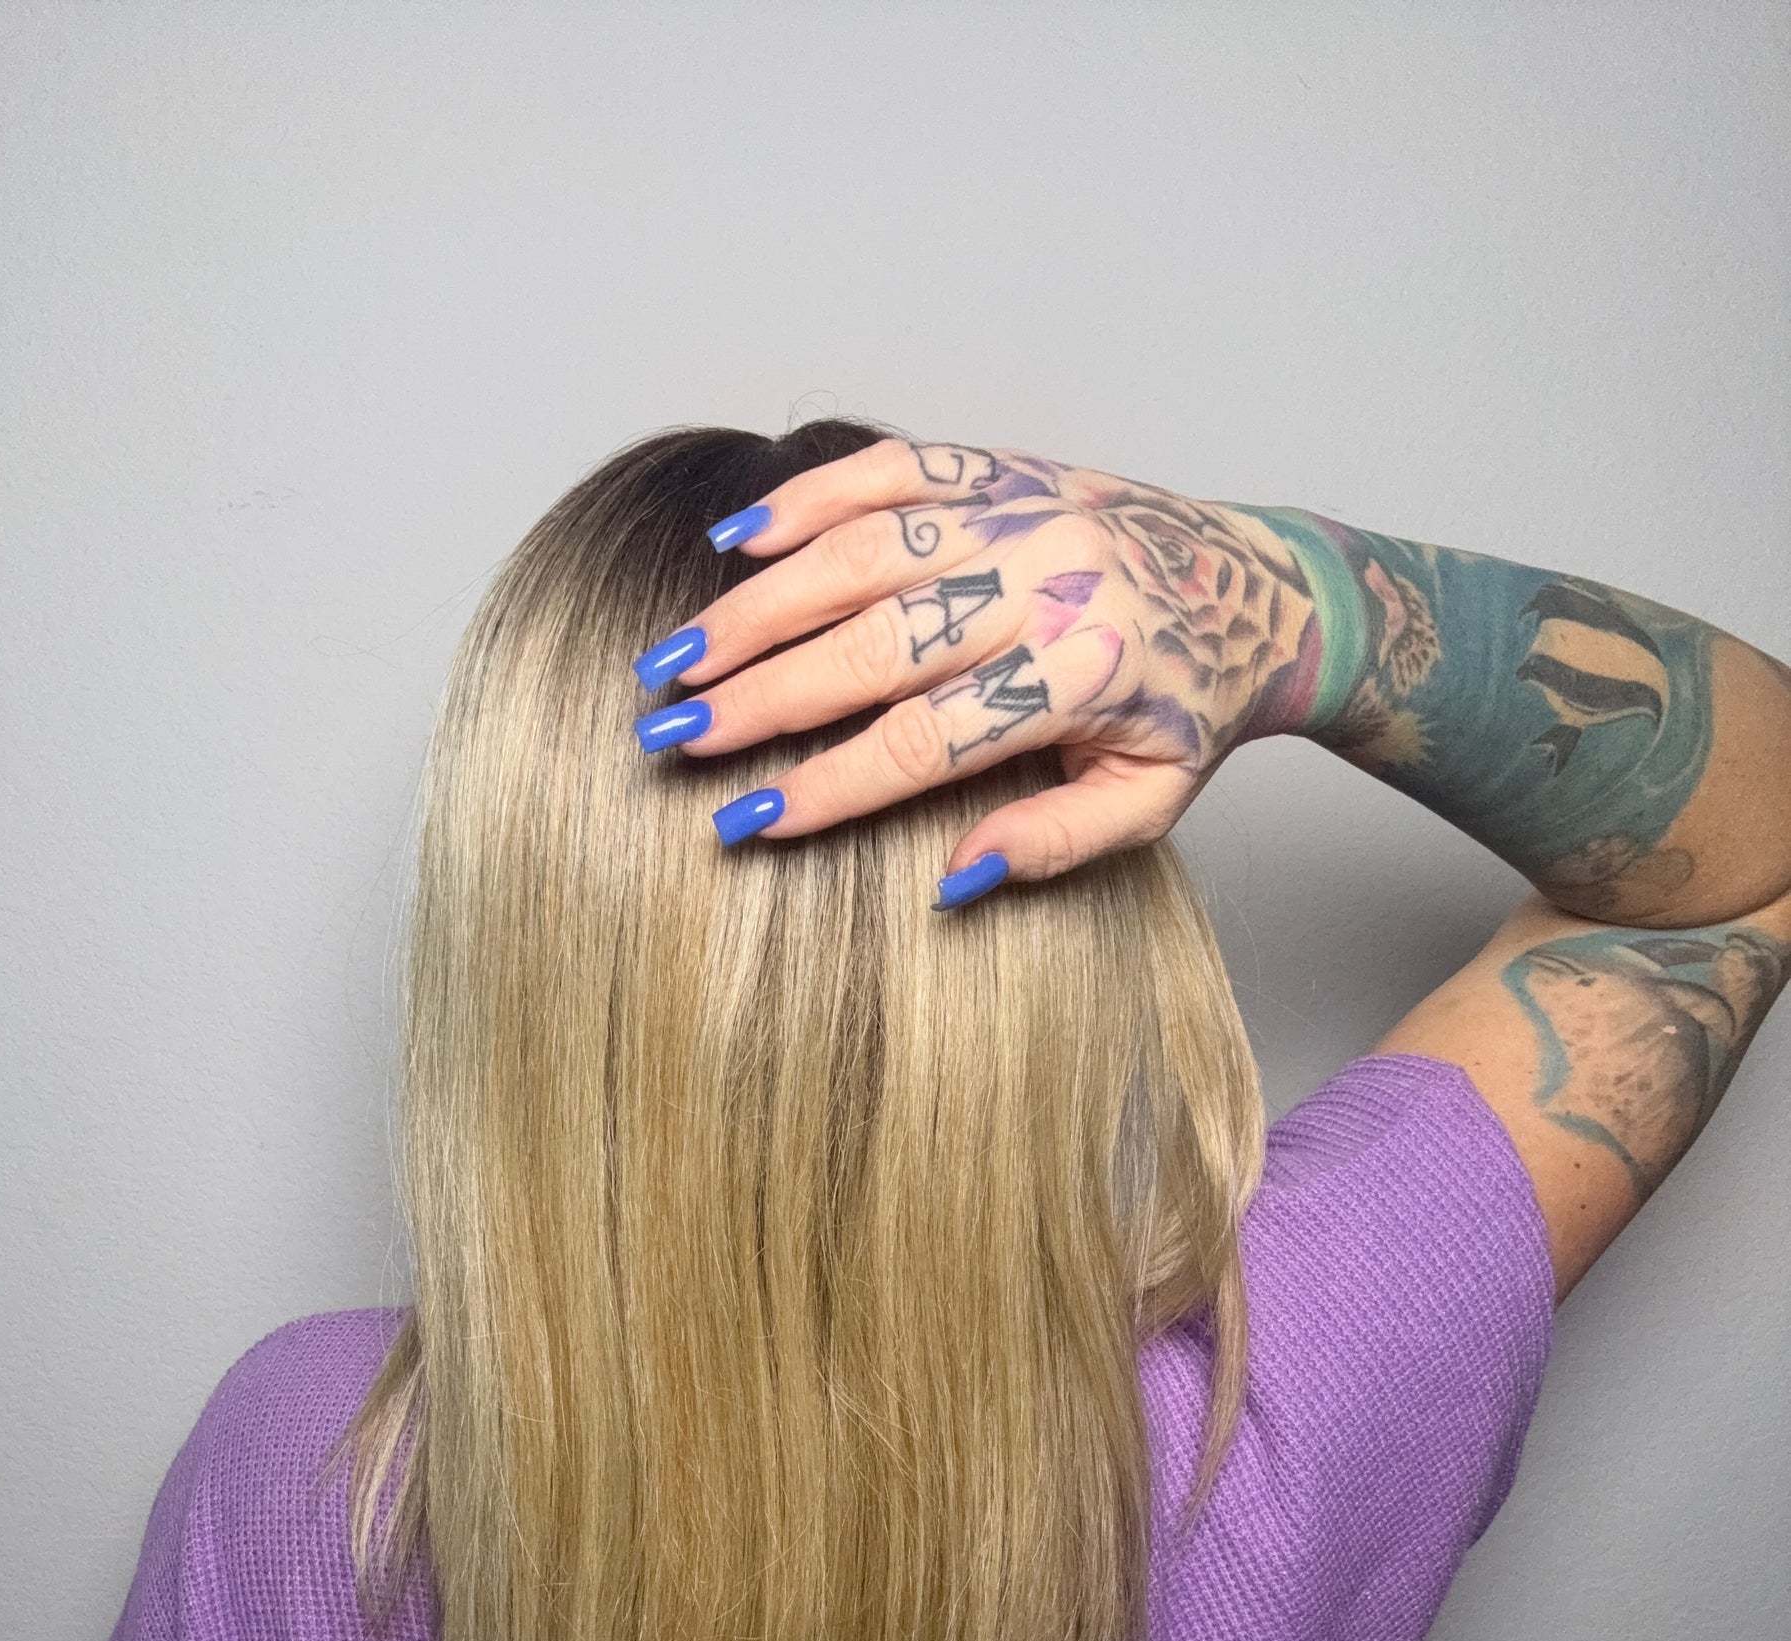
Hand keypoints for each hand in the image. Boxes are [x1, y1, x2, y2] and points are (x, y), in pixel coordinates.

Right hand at [636, 439, 1321, 892]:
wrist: (1264, 588)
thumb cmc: (1191, 710)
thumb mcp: (1149, 802)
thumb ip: (1054, 843)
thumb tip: (950, 878)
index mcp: (1082, 678)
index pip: (929, 742)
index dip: (832, 785)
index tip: (746, 822)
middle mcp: (1045, 584)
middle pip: (875, 646)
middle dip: (762, 695)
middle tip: (670, 734)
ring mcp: (1020, 514)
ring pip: (865, 553)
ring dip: (759, 606)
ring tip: (676, 656)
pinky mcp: (1003, 468)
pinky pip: (894, 469)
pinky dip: (810, 498)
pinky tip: (736, 541)